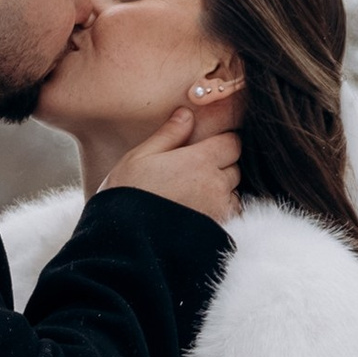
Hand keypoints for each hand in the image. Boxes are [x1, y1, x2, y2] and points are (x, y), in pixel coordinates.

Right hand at [100, 103, 241, 223]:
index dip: (220, 145)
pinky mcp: (217, 232)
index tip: (203, 151)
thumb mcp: (138, 158)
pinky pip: (229, 216)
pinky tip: (195, 216)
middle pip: (234, 168)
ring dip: (220, 193)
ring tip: (192, 198)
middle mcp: (215, 184)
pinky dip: (219, 214)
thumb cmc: (126, 197)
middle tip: (192, 177)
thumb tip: (187, 114)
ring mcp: (218, 210)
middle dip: (220, 169)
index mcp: (199, 160)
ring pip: (233, 194)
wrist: (123, 243)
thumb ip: (168, 134)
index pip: (232, 143)